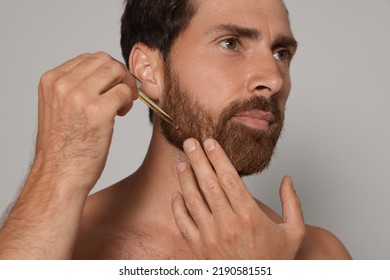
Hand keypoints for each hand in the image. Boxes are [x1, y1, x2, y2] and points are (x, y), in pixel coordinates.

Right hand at [0, 52, 136, 258]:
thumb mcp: (59, 108)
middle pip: (105, 60)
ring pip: (116, 71)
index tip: (111, 86)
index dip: (106, 71)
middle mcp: (63, 84)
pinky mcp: (98, 112)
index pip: (88, 58)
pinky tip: (121, 114)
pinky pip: (124, 92)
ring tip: (121, 104)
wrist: (60, 175)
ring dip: (126, 85)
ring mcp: (79, 97)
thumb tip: (106, 74)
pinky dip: (129, 100)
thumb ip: (75, 87)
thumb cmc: (64, 146)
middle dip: (120, 75)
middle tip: (123, 93)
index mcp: (52, 80)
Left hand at [171, 138, 305, 258]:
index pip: (229, 179)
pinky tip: (177, 193)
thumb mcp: (294, 233)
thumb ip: (292, 203)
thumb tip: (287, 179)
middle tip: (190, 142)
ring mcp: (210, 237)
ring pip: (193, 200)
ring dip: (185, 179)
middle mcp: (227, 224)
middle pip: (208, 184)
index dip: (218, 157)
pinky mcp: (199, 248)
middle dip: (198, 159)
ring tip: (182, 162)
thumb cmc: (274, 261)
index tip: (210, 142)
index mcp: (250, 217)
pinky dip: (178, 206)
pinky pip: (183, 223)